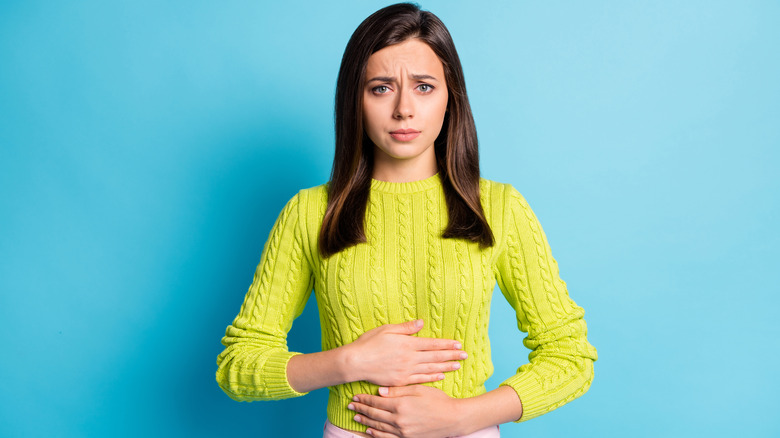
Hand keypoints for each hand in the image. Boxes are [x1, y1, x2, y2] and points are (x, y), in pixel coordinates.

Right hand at [344, 319, 466, 386]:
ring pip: (431, 369)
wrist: (355, 363)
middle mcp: (410, 358)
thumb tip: (421, 323)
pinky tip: (441, 376)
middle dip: (452, 355)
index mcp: (407, 344)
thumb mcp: (387, 329)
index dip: (446, 344)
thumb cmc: (369, 343)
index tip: (458, 344)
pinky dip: (432, 378)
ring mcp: (406, 371)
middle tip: (465, 355)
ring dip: (446, 366)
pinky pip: (420, 380)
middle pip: (435, 357)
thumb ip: (405, 328)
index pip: (432, 344)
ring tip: (458, 365)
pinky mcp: (401, 381)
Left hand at [348, 385, 463, 437]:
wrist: (453, 419)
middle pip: (374, 414)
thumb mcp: (419, 390)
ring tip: (356, 417)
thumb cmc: (438, 401)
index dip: (364, 399)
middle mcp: (399, 420)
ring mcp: (402, 431)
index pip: (377, 401)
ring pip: (378, 426)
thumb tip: (380, 390)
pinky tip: (370, 431)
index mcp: (401, 405)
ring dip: (366, 421)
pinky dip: (376, 434)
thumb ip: (398, 390)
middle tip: (351, 406)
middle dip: (361, 409)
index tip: (355, 396)